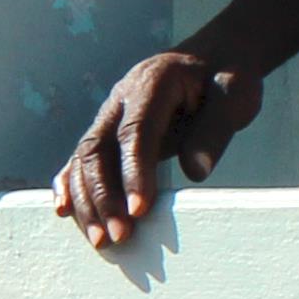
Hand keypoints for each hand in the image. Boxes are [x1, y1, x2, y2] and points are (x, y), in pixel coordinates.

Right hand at [52, 48, 263, 249]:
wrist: (212, 59)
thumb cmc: (226, 79)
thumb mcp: (234, 96)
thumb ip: (215, 131)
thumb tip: (196, 173)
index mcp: (152, 83)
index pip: (135, 132)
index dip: (133, 172)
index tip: (139, 211)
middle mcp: (121, 97)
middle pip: (98, 147)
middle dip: (104, 195)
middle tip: (120, 235)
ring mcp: (110, 113)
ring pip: (84, 157)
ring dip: (88, 199)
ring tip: (100, 239)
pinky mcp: (108, 130)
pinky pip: (81, 158)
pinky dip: (69, 184)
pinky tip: (64, 211)